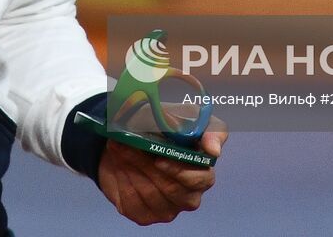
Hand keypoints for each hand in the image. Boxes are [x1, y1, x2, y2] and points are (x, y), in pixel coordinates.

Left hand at [97, 126, 224, 225]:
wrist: (132, 138)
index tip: (159, 159)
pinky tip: (119, 163)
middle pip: (171, 188)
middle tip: (129, 143)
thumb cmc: (167, 128)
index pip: (200, 180)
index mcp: (202, 174)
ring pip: (149, 194)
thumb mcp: (191, 118)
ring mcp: (167, 209)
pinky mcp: (144, 215)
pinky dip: (122, 179)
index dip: (180, 171)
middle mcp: (188, 196)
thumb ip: (209, 130)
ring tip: (120, 147)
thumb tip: (213, 150)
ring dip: (131, 167)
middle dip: (147, 164)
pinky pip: (132, 202)